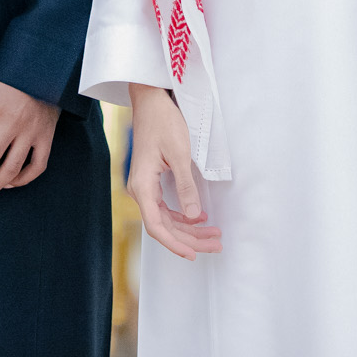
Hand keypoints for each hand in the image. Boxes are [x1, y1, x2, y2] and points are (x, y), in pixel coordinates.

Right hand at [126, 84, 221, 257]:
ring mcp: (144, 187)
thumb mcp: (179, 154)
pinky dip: (183, 216)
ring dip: (189, 229)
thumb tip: (193, 215)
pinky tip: (200, 218)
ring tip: (213, 235)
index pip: (156, 226)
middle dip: (190, 238)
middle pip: (163, 226)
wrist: (151, 101)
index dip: (175, 244)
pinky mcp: (151, 182)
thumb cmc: (163, 122)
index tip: (193, 254)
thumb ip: (186, 186)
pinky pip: (166, 207)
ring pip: (166, 219)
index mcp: (142, 186)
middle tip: (216, 245)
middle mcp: (139, 190)